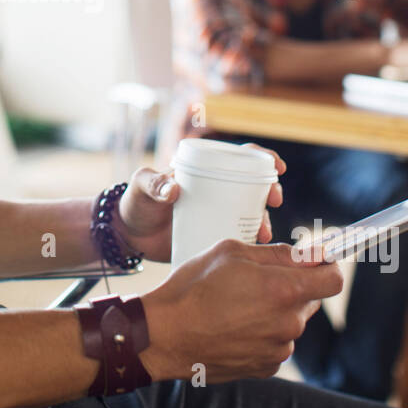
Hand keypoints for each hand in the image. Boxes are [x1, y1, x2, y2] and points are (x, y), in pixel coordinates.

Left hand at [113, 145, 285, 261]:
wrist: (130, 237)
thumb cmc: (136, 203)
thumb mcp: (142, 187)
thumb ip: (153, 183)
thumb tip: (173, 189)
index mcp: (205, 171)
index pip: (240, 158)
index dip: (263, 158)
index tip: (277, 166)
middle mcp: (218, 191)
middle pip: (254, 186)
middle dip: (271, 191)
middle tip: (274, 201)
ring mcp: (218, 214)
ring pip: (252, 214)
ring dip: (265, 220)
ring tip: (263, 233)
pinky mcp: (216, 236)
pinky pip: (240, 237)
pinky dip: (252, 242)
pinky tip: (256, 250)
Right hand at [138, 239, 341, 384]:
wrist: (164, 334)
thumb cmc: (193, 288)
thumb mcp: (231, 252)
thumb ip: (277, 253)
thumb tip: (309, 253)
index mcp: (284, 290)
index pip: (333, 279)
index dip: (327, 266)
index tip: (316, 261)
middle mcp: (288, 324)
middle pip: (311, 299)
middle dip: (294, 286)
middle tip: (259, 280)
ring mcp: (278, 349)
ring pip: (291, 322)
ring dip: (276, 311)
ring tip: (238, 305)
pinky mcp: (266, 367)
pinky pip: (276, 343)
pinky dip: (264, 333)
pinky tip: (235, 325)